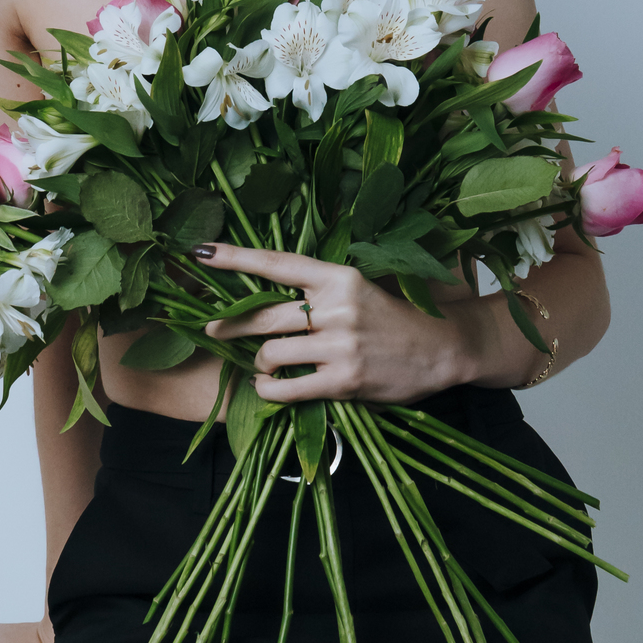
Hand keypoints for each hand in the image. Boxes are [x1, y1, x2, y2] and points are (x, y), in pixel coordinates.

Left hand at [196, 243, 476, 403]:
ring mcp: (341, 344)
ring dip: (259, 364)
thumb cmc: (394, 320)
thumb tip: (264, 305)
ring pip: (272, 353)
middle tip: (211, 330)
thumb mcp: (358, 292)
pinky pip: (287, 387)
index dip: (235, 258)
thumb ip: (318, 294)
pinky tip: (269, 388)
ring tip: (263, 368)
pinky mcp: (344, 380)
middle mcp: (338, 306)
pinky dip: (269, 390)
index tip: (201, 252)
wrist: (442, 350)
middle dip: (231, 325)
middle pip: (264, 315)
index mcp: (339, 277)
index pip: (277, 263)